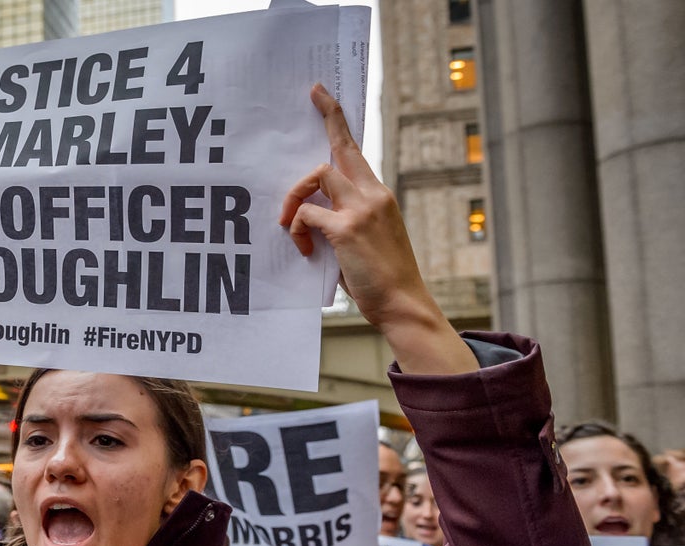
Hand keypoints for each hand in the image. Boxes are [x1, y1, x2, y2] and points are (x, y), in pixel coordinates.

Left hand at [280, 85, 476, 375]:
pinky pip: (306, 215)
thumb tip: (309, 215)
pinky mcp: (346, 228)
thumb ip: (342, 221)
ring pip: (317, 176)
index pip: (356, 152)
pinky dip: (297, 230)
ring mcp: (360, 208)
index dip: (338, 123)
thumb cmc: (381, 280)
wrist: (402, 304)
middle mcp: (372, 194)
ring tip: (290, 225)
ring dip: (294, 198)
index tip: (323, 97)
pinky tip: (304, 250)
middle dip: (328, 118)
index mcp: (378, 196)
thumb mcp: (364, 243)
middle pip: (340, 148)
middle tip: (313, 94)